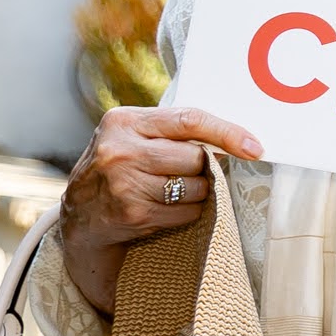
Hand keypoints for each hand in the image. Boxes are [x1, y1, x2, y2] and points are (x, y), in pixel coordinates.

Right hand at [57, 106, 264, 314]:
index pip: (189, 120)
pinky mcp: (133, 213)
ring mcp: (124, 184)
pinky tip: (163, 209)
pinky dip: (186, 212)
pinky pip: (186, 212)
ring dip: (197, 192)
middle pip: (196, 157)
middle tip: (188, 172)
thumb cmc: (120, 168)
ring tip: (171, 191)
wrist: (80, 215)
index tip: (255, 147)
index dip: (228, 133)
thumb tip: (238, 140)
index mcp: (124, 121)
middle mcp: (120, 150)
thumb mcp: (134, 137)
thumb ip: (173, 131)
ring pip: (196, 187)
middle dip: (203, 167)